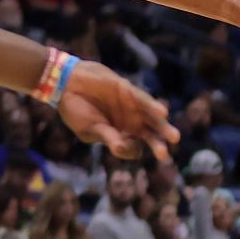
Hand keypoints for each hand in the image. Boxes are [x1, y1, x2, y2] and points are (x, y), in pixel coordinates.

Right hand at [56, 60, 178, 161]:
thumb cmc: (75, 109)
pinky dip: (154, 107)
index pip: (133, 148)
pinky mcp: (129, 91)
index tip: (121, 147)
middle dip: (158, 145)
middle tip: (163, 155)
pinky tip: (163, 113)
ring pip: (153, 120)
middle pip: (150, 137)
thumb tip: (120, 150)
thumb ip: (108, 137)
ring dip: (164, 128)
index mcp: (118, 135)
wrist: (65, 84)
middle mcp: (129, 123)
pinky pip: (144, 100)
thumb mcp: (90, 128)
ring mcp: (131, 108)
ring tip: (174, 138)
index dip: (130, 150)